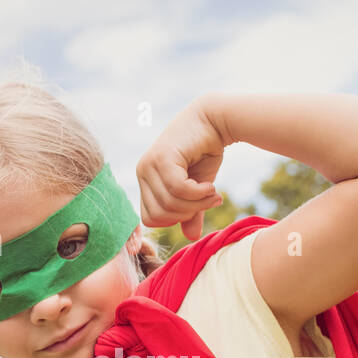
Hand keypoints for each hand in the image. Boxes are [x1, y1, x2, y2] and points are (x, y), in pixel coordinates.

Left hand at [136, 97, 225, 241]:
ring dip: (197, 204)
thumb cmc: (205, 153)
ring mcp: (149, 164)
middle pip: (159, 215)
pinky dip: (197, 193)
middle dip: (188, 214)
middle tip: (210, 201)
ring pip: (169, 204)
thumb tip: (190, 237)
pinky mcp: (162, 158)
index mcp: (146, 182)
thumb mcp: (197, 188)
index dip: (175, 220)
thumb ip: (192, 212)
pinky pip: (178, 190)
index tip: (198, 208)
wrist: (214, 120)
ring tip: (213, 192)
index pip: (150, 219)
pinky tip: (210, 185)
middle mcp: (142, 172)